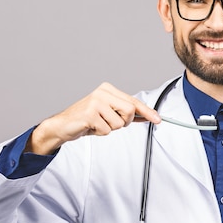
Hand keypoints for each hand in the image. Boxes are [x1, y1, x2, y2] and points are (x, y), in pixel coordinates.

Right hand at [26, 82, 160, 154]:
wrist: (64, 125)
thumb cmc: (87, 119)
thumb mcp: (109, 114)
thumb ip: (126, 114)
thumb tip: (147, 116)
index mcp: (108, 89)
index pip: (133, 101)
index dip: (147, 111)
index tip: (158, 119)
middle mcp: (102, 92)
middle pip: (130, 111)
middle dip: (124, 122)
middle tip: (110, 122)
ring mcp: (95, 101)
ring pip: (119, 123)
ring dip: (110, 129)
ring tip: (98, 124)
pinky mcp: (90, 113)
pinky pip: (107, 130)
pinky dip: (100, 133)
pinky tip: (91, 127)